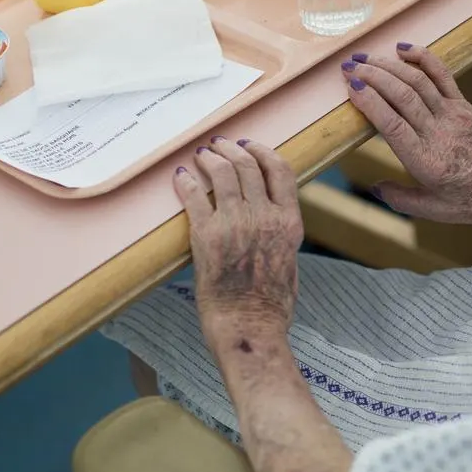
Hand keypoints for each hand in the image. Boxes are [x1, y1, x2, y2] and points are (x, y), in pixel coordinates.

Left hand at [174, 137, 303, 330]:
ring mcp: (235, 223)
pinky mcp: (207, 235)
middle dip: (231, 149)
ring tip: (202, 155)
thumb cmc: (270, 306)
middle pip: (248, 165)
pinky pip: (194, 196)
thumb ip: (281, 237)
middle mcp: (264, 216)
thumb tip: (272, 226)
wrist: (249, 327)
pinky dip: (186, 181)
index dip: (263, 151)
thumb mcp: (289, 263)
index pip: (280, 171)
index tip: (250, 146)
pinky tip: (182, 176)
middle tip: (219, 144)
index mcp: (289, 223)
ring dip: (210, 159)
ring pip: (223, 173)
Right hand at [341, 44, 471, 222]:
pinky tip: (402, 48)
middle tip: (347, 67)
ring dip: (389, 66)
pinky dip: (422, 57)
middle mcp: (438, 133)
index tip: (351, 88)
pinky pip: (442, 75)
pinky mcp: (463, 104)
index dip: (370, 103)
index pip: (393, 125)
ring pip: (418, 82)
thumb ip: (401, 199)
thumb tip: (375, 188)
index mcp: (426, 160)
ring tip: (364, 58)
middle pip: (402, 96)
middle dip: (372, 77)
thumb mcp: (434, 210)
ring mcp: (452, 115)